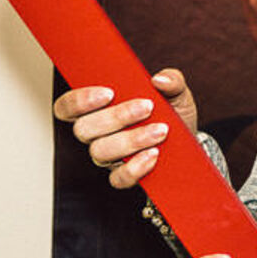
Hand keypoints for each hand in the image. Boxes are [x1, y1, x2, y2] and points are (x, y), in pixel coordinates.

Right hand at [55, 69, 198, 190]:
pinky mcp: (123, 175)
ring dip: (131, 140)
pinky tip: (154, 154)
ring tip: (160, 131)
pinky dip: (135, 167)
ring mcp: (108, 156)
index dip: (79, 100)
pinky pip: (118, 178)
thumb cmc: (173, 114)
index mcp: (99, 109)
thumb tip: (160, 80)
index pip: (67, 106)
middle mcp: (97, 134)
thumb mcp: (176, 93)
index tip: (108, 93)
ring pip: (100, 151)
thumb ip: (172, 81)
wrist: (189, 142)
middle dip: (116, 116)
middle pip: (84, 129)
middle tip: (147, 107)